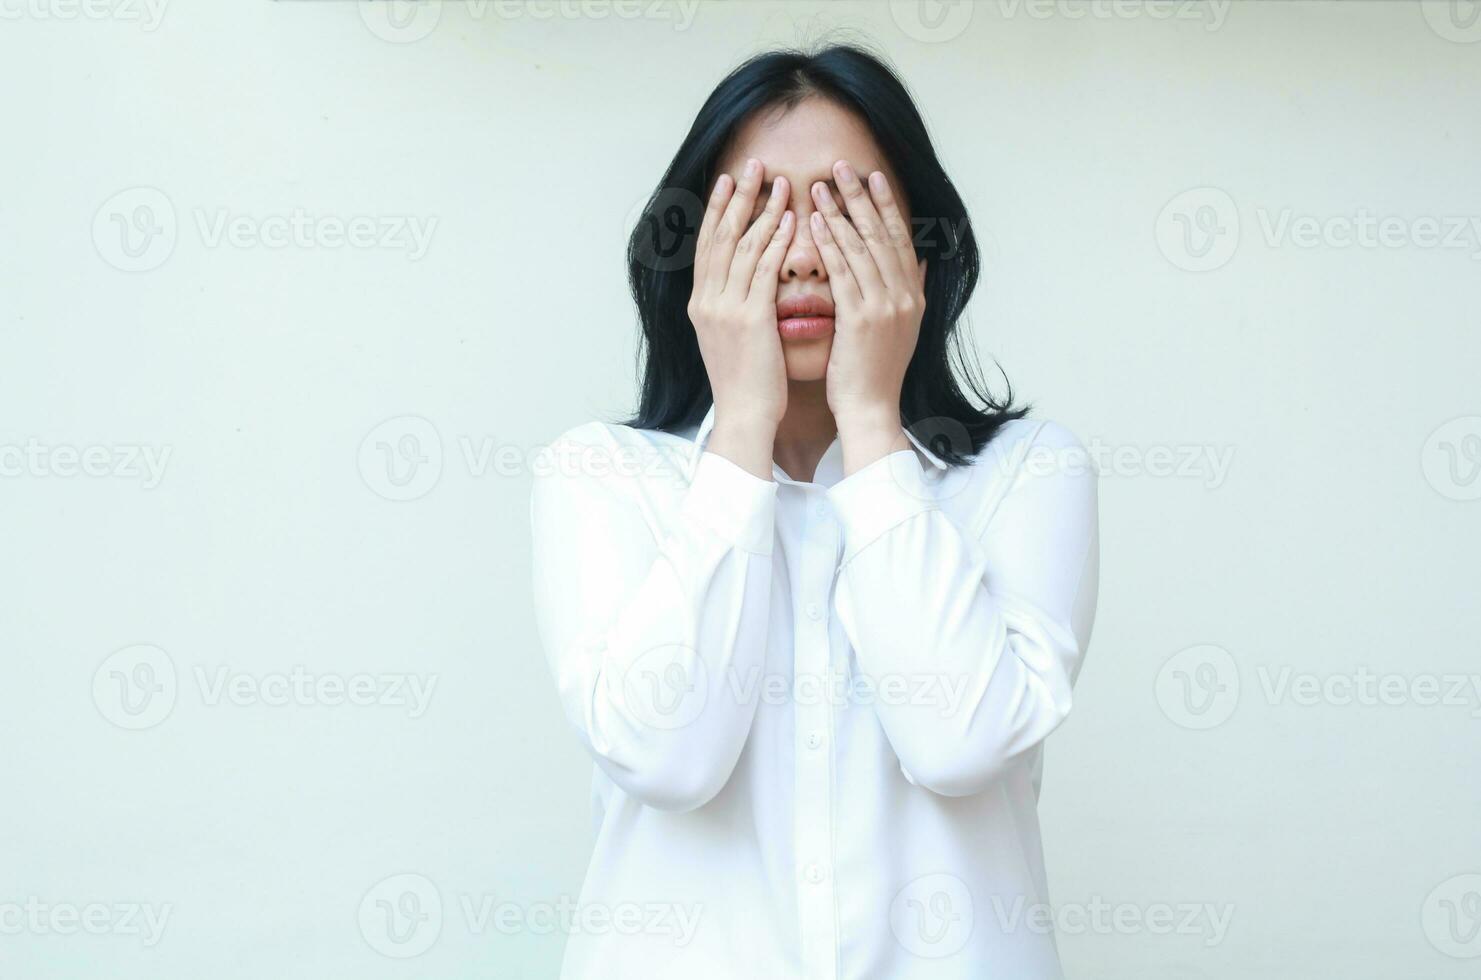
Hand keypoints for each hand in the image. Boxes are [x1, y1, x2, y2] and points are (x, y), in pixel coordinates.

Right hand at [688, 157, 795, 477]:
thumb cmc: (745, 383)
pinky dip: (776, 241)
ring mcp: (725, 309)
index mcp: (701, 304)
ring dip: (761, 210)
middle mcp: (707, 301)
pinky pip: (763, 270)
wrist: (744, 416)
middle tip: (752, 163)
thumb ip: (734, 306)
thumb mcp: (731, 339)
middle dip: (737, 197)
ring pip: (742, 246)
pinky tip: (791, 219)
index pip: (706, 245)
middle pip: (720, 236)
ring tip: (779, 181)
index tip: (727, 180)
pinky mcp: (749, 319)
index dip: (717, 209)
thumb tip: (745, 284)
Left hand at [809, 162, 927, 472]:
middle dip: (861, 197)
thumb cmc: (875, 372)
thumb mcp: (902, 329)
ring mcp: (885, 307)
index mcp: (914, 296)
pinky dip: (830, 245)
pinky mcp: (861, 320)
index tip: (872, 177)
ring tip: (821, 186)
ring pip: (861, 248)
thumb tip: (922, 264)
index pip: (901, 239)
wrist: (871, 410)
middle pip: (882, 235)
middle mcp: (905, 297)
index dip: (887, 205)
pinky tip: (814, 223)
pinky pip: (843, 273)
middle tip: (842, 166)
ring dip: (840, 213)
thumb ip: (911, 294)